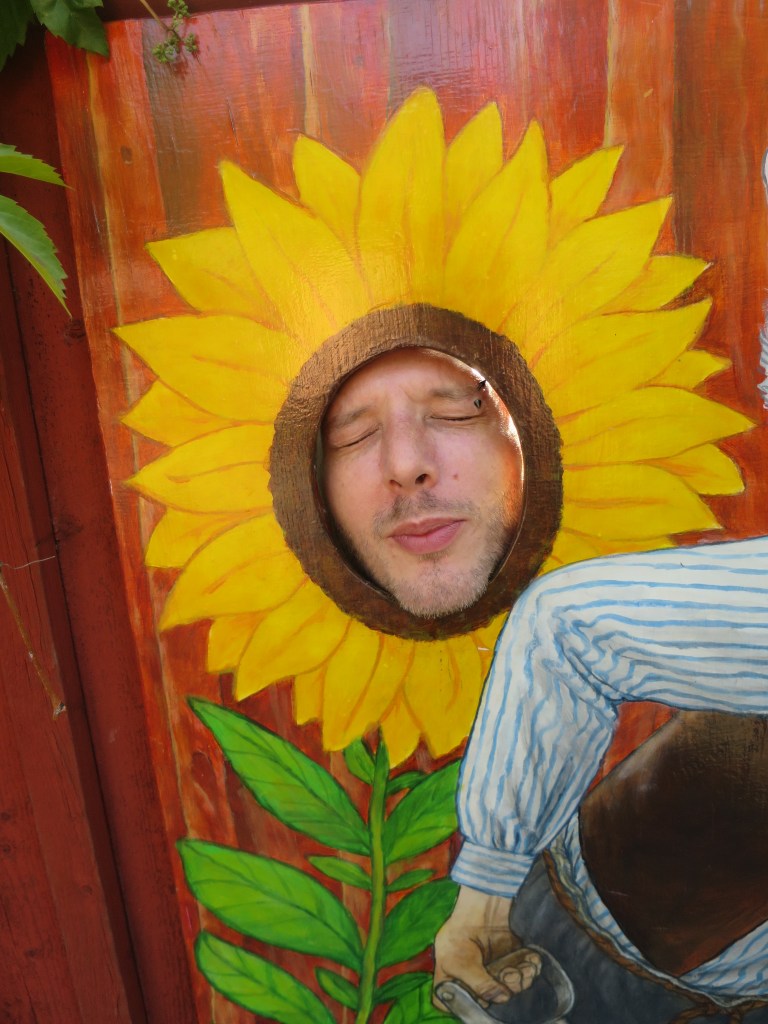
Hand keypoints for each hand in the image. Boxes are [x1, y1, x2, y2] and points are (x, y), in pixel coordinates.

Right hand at [433, 885, 540, 1008]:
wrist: (482, 901)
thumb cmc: (460, 931)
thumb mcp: (460, 961)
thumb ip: (480, 986)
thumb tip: (502, 998)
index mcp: (451, 982)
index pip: (458, 1007)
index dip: (472, 1007)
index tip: (483, 998)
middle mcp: (473, 980)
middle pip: (492, 1000)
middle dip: (506, 990)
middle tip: (508, 973)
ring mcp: (493, 970)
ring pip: (512, 988)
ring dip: (521, 980)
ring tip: (522, 968)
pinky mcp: (510, 960)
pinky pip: (525, 973)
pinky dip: (531, 968)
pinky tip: (530, 961)